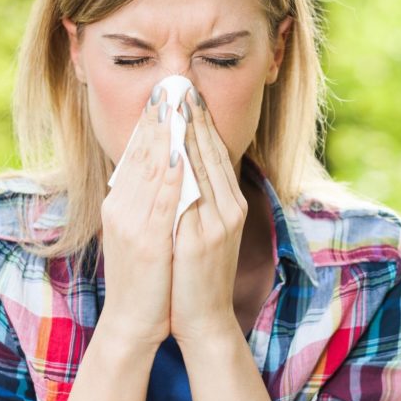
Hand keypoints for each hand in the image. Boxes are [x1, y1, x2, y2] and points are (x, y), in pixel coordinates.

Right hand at [97, 88, 182, 349]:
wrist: (134, 321)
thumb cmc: (146, 278)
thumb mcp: (141, 231)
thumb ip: (146, 200)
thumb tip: (161, 169)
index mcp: (120, 203)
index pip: (136, 154)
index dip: (150, 122)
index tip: (163, 93)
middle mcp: (121, 207)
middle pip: (140, 153)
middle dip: (157, 117)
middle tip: (169, 84)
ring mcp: (132, 223)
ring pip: (149, 168)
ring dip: (163, 134)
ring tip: (174, 103)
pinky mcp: (147, 241)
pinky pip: (160, 200)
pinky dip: (168, 172)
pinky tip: (177, 151)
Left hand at [169, 86, 248, 343]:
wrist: (202, 317)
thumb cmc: (195, 273)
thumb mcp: (202, 229)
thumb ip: (197, 197)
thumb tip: (181, 162)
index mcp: (230, 203)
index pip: (214, 152)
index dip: (200, 120)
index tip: (184, 92)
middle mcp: (229, 207)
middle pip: (211, 152)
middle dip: (193, 117)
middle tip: (179, 83)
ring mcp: (219, 222)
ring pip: (203, 166)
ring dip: (187, 132)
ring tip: (172, 103)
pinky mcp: (204, 238)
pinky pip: (193, 194)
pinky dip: (182, 168)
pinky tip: (171, 147)